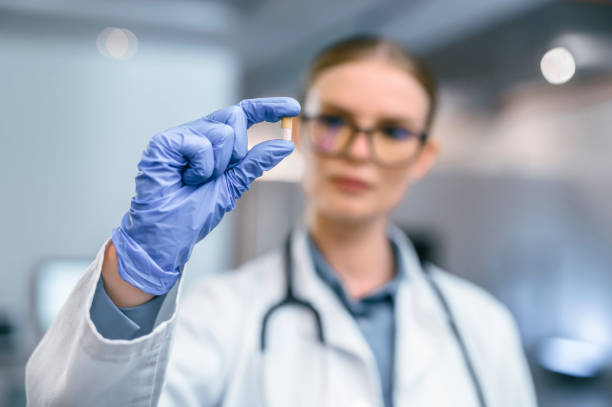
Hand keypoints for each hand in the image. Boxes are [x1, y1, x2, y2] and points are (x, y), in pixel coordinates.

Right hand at [111, 97, 299, 294]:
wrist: (166, 235)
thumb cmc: (194, 213)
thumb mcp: (233, 185)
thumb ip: (256, 163)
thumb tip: (286, 145)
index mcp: (215, 142)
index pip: (244, 114)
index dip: (269, 108)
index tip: (295, 108)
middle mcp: (197, 133)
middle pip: (235, 116)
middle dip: (237, 151)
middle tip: (217, 175)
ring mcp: (180, 136)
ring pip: (222, 132)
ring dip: (217, 166)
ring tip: (195, 182)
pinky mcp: (164, 142)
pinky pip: (201, 144)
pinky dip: (201, 168)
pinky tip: (184, 179)